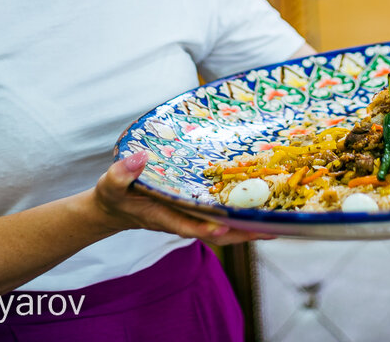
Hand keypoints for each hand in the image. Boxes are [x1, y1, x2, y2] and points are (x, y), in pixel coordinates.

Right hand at [92, 151, 270, 244]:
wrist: (117, 208)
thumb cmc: (114, 195)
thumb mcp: (111, 183)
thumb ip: (122, 172)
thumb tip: (140, 157)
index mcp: (161, 216)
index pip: (184, 225)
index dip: (202, 228)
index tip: (220, 228)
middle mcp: (181, 219)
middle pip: (215, 232)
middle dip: (241, 233)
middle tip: (270, 229)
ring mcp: (191, 218)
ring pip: (223, 228)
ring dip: (247, 228)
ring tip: (278, 224)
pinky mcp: (196, 212)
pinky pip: (221, 218)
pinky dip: (241, 218)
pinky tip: (262, 211)